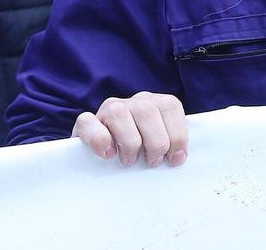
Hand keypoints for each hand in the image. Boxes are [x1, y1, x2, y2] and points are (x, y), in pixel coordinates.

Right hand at [74, 93, 188, 167]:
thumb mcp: (159, 148)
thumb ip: (171, 145)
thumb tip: (180, 157)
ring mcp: (108, 109)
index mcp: (154, 104)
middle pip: (148, 110)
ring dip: (129, 143)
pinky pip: (88, 121)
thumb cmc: (139, 157)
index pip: (170, 105)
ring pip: (119, 113)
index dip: (177, 134)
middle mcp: (132, 102)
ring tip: (129, 161)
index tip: (175, 159)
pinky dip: (100, 140)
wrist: (102, 160)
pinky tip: (108, 154)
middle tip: (152, 162)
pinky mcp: (85, 122)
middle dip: (156, 143)